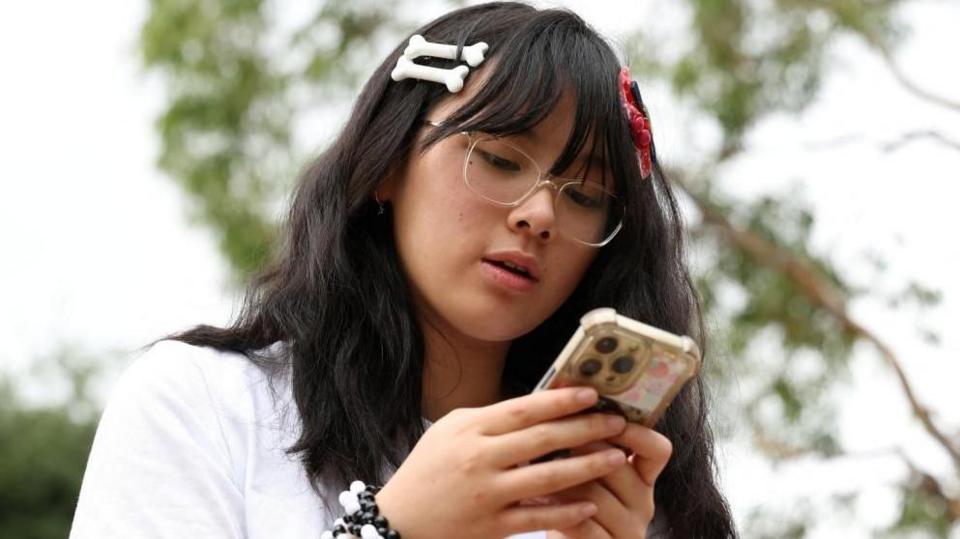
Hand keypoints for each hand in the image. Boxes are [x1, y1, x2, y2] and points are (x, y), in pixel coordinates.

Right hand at [374, 387, 630, 538]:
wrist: (399, 521)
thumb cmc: (429, 469)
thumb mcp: (450, 431)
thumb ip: (491, 418)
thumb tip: (537, 404)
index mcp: (470, 429)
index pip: (524, 408)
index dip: (561, 400)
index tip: (592, 393)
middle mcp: (479, 458)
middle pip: (543, 438)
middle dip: (586, 428)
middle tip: (618, 421)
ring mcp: (487, 494)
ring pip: (548, 478)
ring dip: (587, 467)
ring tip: (616, 458)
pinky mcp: (492, 526)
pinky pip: (538, 517)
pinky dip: (567, 511)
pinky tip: (592, 503)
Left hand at [545, 423, 672, 538]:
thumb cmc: (570, 504)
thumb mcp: (584, 473)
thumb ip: (585, 443)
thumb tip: (564, 391)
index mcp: (641, 479)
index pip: (657, 450)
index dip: (635, 431)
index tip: (606, 416)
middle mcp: (642, 504)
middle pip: (618, 466)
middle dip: (581, 449)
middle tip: (553, 439)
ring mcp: (628, 530)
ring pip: (595, 494)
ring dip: (561, 480)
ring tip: (536, 470)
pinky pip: (582, 524)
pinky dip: (556, 510)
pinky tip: (535, 500)